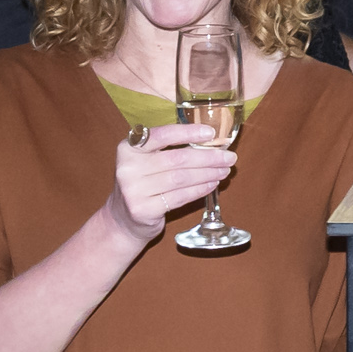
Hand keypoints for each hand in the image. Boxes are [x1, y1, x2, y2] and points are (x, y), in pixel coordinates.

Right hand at [104, 122, 235, 239]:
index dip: (188, 132)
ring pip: (181, 178)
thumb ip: (168, 149)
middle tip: (229, 157)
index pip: (162, 135)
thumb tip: (209, 140)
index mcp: (128, 147)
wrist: (123, 219)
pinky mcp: (143, 210)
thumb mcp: (145, 161)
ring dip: (208, 174)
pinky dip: (200, 190)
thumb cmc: (143, 184)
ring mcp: (134, 190)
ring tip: (224, 171)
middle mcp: (128, 167)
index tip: (211, 133)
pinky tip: (212, 184)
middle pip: (177, 159)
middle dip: (208, 157)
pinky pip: (180, 197)